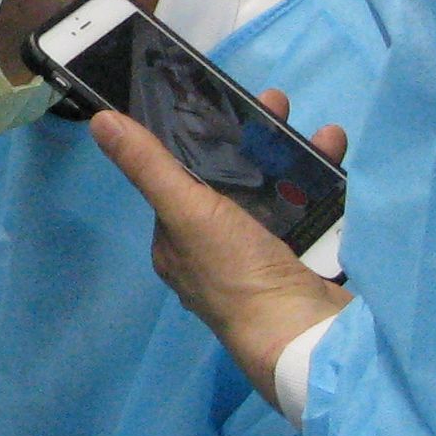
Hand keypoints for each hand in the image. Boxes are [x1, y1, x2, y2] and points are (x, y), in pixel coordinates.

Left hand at [89, 89, 352, 401]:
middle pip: (231, 180)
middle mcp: (215, 252)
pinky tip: (335, 158)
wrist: (304, 334)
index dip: (200, 136)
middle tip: (278, 104)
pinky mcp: (301, 263)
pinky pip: (307, 210)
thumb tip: (100, 122)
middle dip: (255, 140)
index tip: (222, 100)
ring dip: (293, 155)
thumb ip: (148, 166)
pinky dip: (320, 182)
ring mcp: (261, 259)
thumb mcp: (186, 211)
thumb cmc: (237, 272)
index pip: (182, 177)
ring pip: (274, 191)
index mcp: (178, 243)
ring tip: (319, 131)